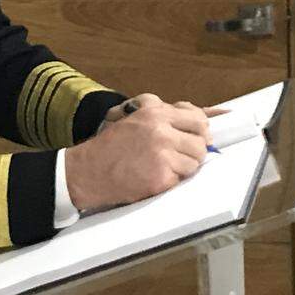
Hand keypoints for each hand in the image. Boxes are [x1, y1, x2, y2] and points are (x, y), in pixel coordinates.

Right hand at [66, 93, 213, 209]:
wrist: (88, 170)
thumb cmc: (110, 146)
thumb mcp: (134, 117)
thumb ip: (164, 113)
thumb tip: (206, 114)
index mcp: (155, 113)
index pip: (198, 120)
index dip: (199, 132)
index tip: (195, 138)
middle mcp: (161, 131)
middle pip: (200, 144)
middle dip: (192, 152)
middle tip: (177, 156)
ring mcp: (162, 155)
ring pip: (194, 163)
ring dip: (182, 168)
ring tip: (161, 167)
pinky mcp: (161, 177)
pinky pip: (181, 180)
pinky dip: (170, 181)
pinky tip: (153, 177)